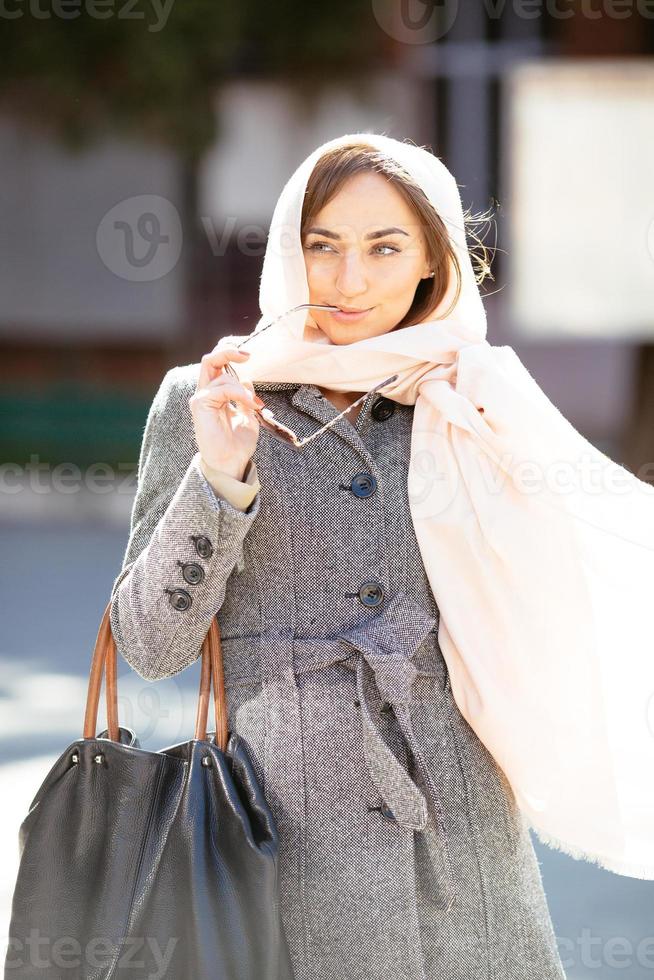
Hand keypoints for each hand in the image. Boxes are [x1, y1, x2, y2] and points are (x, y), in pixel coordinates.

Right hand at [189, 342, 263, 480]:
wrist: (231, 462)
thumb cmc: (238, 443)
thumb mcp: (248, 415)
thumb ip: (246, 397)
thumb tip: (247, 380)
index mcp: (215, 394)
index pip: (217, 364)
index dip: (231, 355)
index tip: (249, 356)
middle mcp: (205, 393)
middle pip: (210, 360)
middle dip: (228, 351)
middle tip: (248, 354)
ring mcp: (201, 398)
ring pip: (220, 374)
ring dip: (243, 388)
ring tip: (255, 405)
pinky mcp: (200, 404)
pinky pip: (221, 387)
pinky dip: (239, 393)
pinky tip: (249, 405)